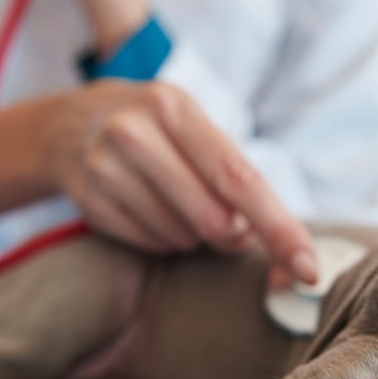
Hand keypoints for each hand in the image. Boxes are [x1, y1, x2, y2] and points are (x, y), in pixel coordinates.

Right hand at [44, 79, 318, 281]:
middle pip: (213, 219)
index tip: (309, 270)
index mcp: (177, 108)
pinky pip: (149, 245)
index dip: (280, 228)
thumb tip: (262, 240)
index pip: (241, 180)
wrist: (68, 124)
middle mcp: (136, 131)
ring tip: (174, 202)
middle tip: (228, 227)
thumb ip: (231, 177)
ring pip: (181, 238)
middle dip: (233, 236)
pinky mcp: (88, 198)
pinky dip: (162, 239)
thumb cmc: (156, 130)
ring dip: (193, 236)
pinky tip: (148, 210)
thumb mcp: (193, 129)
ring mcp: (106, 165)